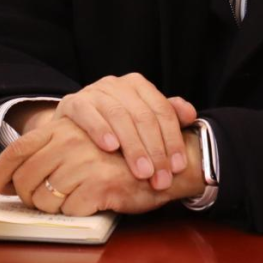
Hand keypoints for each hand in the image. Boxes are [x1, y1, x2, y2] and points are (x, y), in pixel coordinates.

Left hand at [0, 116, 203, 215]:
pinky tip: (95, 202)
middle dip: (29, 198)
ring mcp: (84, 160)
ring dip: (55, 207)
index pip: (17, 151)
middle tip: (44, 202)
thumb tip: (18, 179)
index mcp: (65, 126)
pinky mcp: (99, 183)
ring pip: (46, 198)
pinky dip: (77, 212)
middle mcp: (70, 139)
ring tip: (77, 199)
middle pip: (26, 179)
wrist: (171, 159)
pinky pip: (70, 209)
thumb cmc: (126, 156)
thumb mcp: (88, 144)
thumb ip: (56, 153)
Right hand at [51, 73, 196, 189]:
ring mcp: (94, 91)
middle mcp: (117, 84)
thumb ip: (167, 116)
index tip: (178, 167)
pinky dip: (100, 129)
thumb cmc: (113, 126)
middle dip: (155, 150)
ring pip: (119, 116)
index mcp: (138, 85)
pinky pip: (88, 114)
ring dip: (133, 146)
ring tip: (142, 172)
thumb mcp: (141, 120)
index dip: (172, 139)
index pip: (161, 110)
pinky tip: (110, 147)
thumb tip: (191, 114)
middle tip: (161, 178)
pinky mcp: (73, 103)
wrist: (72, 124)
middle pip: (142, 116)